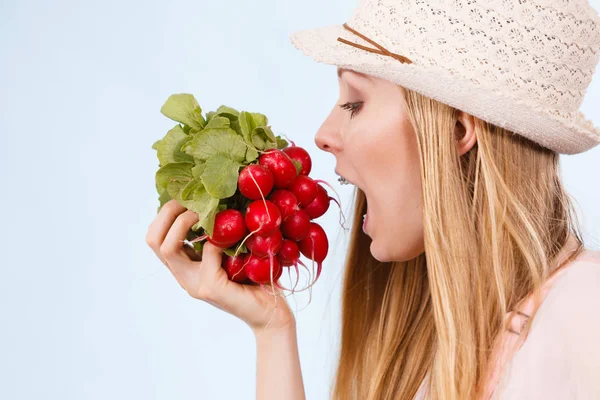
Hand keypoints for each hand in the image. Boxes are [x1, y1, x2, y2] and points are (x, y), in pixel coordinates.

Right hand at [145, 199, 294, 332]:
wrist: (271, 314)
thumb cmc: (256, 280)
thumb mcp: (231, 253)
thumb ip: (219, 236)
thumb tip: (217, 199)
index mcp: (185, 267)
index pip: (155, 237)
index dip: (166, 212)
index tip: (190, 196)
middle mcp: (183, 276)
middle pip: (153, 239)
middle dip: (169, 212)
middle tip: (193, 201)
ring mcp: (194, 284)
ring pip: (168, 247)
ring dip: (186, 221)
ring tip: (206, 211)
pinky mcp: (211, 288)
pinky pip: (208, 253)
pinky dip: (219, 238)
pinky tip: (236, 237)